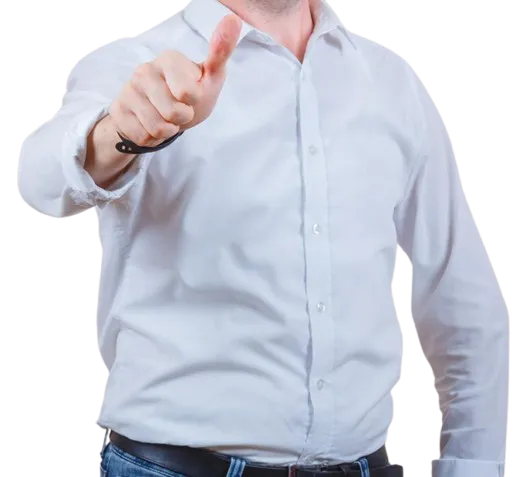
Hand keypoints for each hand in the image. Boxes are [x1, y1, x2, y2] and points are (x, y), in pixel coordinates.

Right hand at [108, 14, 241, 146]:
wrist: (161, 117)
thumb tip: (233, 18)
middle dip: (182, 119)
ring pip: (157, 127)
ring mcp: (129, 89)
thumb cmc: (189, 97)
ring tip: (166, 118)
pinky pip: (143, 136)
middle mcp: (144, 70)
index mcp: (169, 58)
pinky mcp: (118, 110)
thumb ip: (221, 52)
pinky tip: (150, 124)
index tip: (191, 96)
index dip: (194, 102)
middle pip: (173, 113)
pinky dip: (152, 137)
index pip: (188, 94)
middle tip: (180, 111)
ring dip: (167, 130)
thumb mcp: (210, 78)